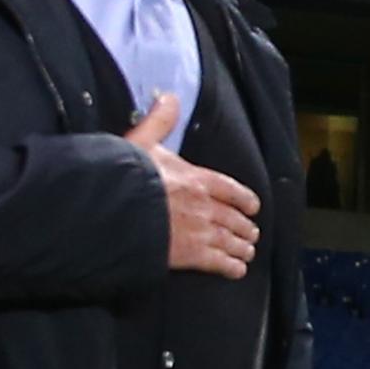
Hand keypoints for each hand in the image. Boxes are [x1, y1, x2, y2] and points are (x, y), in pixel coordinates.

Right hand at [125, 91, 260, 276]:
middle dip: (245, 227)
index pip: (230, 189)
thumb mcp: (142, 142)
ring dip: (241, 247)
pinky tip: (237, 271)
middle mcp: (204, 206)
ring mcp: (200, 232)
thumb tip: (168, 98)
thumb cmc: (127, 177)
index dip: (245, 199)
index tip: (253, 206)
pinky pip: (219, 263)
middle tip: (251, 233)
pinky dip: (231, 267)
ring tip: (247, 251)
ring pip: (230, 241)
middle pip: (234, 218)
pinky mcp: (191, 255)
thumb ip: (159, 121)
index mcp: (196, 179)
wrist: (116, 210)